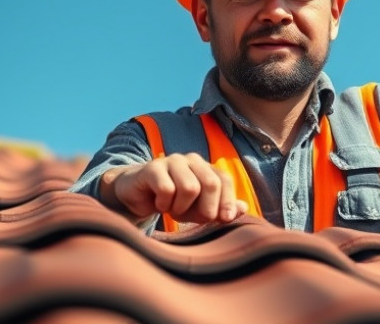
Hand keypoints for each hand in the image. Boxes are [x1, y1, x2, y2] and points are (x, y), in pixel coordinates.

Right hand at [101, 154, 247, 224]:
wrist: (136, 195)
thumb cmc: (172, 202)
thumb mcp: (198, 209)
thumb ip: (220, 209)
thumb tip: (243, 209)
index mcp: (206, 167)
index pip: (224, 181)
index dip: (227, 201)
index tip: (224, 219)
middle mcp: (192, 160)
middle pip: (211, 183)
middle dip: (205, 208)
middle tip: (190, 218)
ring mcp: (172, 161)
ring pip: (190, 188)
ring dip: (181, 208)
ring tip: (171, 209)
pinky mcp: (153, 168)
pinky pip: (167, 189)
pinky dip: (164, 204)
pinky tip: (158, 204)